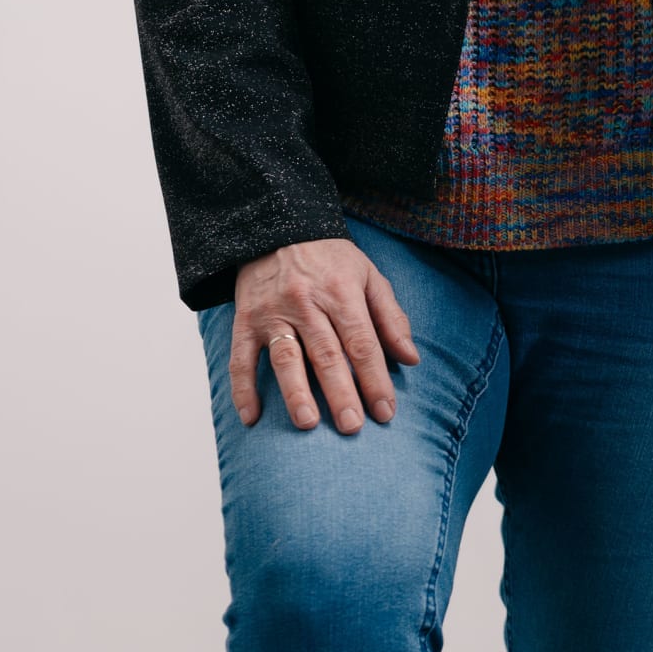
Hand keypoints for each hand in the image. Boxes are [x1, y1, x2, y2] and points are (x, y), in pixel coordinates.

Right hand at [230, 236, 419, 433]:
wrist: (277, 224)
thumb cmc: (330, 258)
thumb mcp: (368, 275)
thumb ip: (391, 317)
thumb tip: (411, 359)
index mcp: (341, 292)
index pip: (362, 342)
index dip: (375, 379)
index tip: (385, 412)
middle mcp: (307, 303)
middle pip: (326, 354)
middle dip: (341, 393)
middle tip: (352, 427)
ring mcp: (273, 313)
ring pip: (286, 358)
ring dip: (296, 392)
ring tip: (308, 423)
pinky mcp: (245, 320)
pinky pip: (241, 358)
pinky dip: (243, 389)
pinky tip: (252, 418)